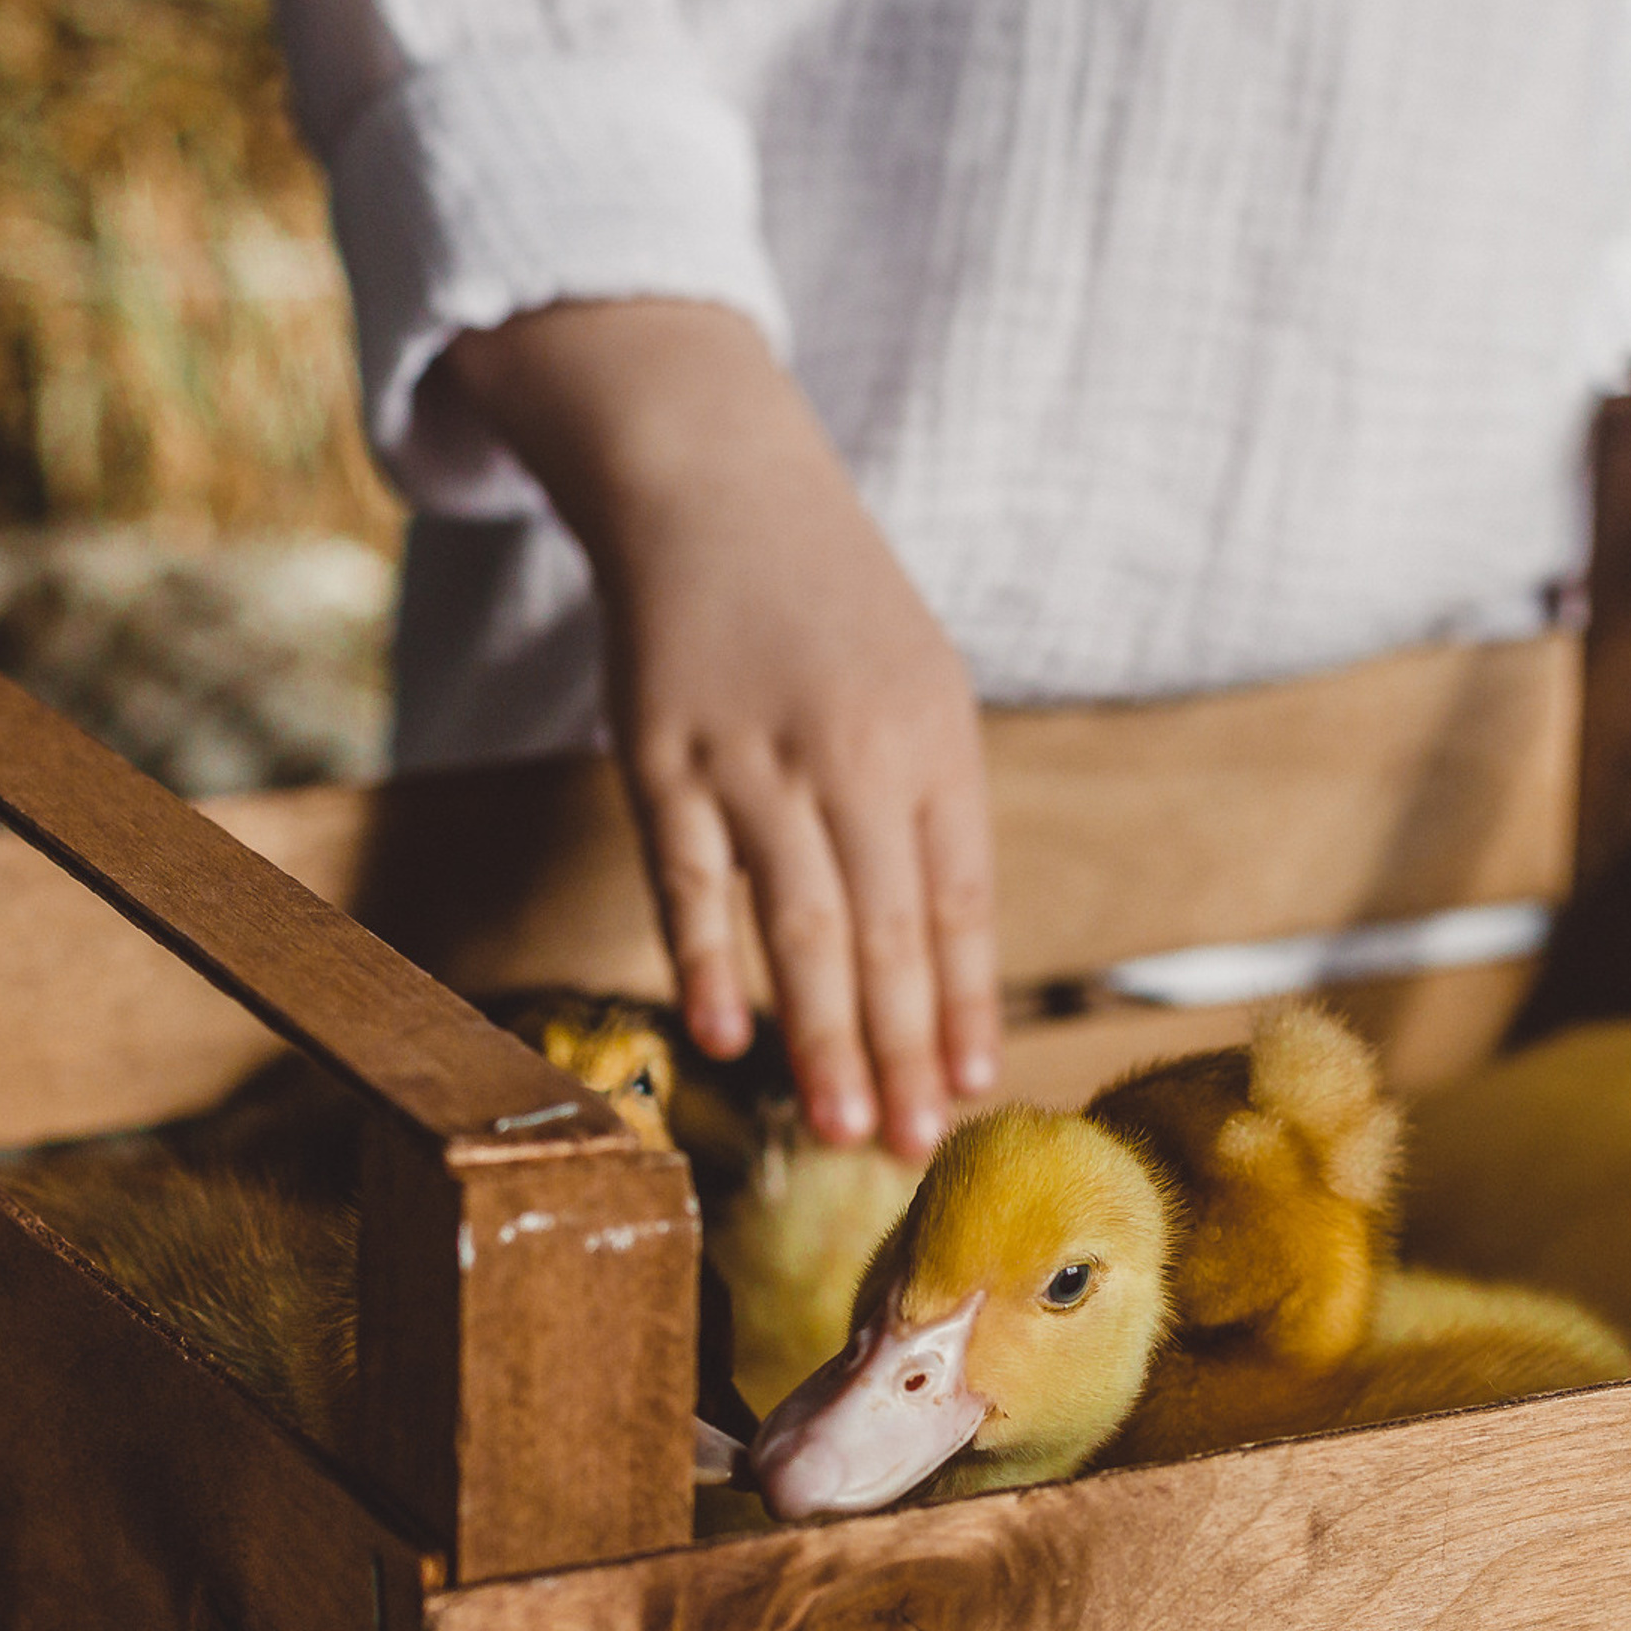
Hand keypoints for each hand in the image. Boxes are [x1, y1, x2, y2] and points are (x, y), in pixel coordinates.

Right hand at [444, 300, 997, 1157]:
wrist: (713, 483)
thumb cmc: (832, 612)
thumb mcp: (918, 692)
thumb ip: (932, 819)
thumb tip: (944, 973)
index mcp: (933, 741)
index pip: (959, 902)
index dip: (965, 1005)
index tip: (971, 1092)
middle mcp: (852, 752)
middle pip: (888, 930)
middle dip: (904, 1050)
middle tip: (910, 1147)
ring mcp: (752, 754)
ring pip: (798, 921)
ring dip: (823, 1035)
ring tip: (843, 1130)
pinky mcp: (660, 756)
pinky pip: (689, 879)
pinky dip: (707, 962)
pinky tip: (729, 1039)